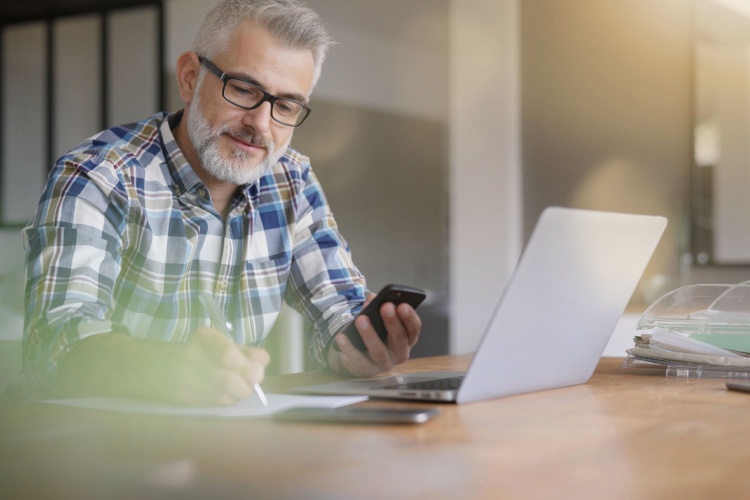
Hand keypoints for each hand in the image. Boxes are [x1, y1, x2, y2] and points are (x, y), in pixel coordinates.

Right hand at [57, 329, 269, 405]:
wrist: (144, 365)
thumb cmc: (191, 353)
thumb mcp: (215, 344)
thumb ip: (243, 351)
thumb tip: (264, 360)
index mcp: (204, 337)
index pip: (229, 352)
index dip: (247, 366)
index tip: (256, 372)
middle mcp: (190, 356)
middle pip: (229, 378)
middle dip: (246, 385)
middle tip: (251, 385)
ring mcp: (182, 379)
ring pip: (221, 395)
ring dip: (236, 396)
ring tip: (238, 392)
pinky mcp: (178, 397)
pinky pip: (209, 403)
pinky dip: (222, 403)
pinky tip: (223, 398)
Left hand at [327, 296, 421, 376]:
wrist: (363, 358)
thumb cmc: (377, 334)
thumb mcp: (379, 320)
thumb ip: (376, 307)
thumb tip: (373, 298)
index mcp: (407, 338)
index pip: (414, 328)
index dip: (409, 317)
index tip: (402, 305)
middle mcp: (399, 353)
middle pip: (399, 339)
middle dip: (392, 322)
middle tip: (385, 307)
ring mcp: (384, 364)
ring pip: (379, 352)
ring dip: (370, 335)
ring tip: (361, 319)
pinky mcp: (368, 371)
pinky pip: (358, 362)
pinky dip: (349, 350)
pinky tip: (342, 338)